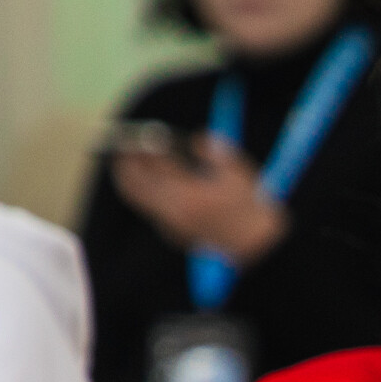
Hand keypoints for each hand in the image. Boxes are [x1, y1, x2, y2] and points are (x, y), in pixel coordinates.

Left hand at [113, 137, 283, 260]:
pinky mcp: (173, 234)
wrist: (256, 245)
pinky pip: (150, 210)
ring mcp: (171, 224)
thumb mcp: (237, 171)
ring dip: (132, 179)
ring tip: (129, 164)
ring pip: (138, 198)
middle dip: (127, 164)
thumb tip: (195, 138)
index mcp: (189, 193)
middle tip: (124, 149)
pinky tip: (152, 184)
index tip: (138, 136)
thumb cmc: (249, 205)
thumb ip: (213, 150)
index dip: (144, 148)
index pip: (156, 165)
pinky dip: (146, 194)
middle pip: (135, 184)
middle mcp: (174, 211)